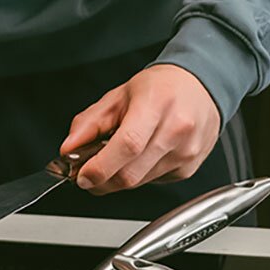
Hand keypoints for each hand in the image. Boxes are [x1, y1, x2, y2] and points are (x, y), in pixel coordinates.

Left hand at [58, 63, 221, 193]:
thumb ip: (89, 123)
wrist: (200, 87)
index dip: (101, 167)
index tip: (82, 176)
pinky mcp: (189, 169)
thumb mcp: (118, 95)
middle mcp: (176, 130)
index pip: (127, 144)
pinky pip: (154, 182)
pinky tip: (141, 157)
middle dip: (102, 180)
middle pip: (132, 172)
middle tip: (88, 174)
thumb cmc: (160, 88)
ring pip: (141, 182)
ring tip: (115, 158)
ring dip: (119, 178)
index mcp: (156, 105)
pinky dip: (139, 176)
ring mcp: (186, 152)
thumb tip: (69, 150)